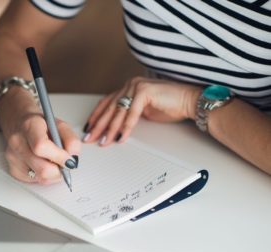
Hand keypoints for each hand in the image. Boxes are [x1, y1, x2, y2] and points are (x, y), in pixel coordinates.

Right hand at [0, 88, 80, 183]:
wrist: (19, 123)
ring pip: (40, 178)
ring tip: (53, 162)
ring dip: (53, 174)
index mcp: (30, 126)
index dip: (59, 157)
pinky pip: (35, 181)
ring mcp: (13, 157)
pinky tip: (42, 163)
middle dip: (59, 170)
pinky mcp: (13, 169)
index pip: (41, 146)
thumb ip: (71, 140)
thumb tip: (72, 159)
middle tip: (64, 163)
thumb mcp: (60, 125)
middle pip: (42, 168)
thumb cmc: (40, 124)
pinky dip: (43, 175)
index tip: (69, 160)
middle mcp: (18, 142)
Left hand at [83, 77, 201, 145]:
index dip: (96, 116)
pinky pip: (131, 113)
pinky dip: (125, 127)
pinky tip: (121, 138)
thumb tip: (114, 128)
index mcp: (129, 88)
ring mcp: (137, 86)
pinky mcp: (145, 92)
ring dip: (110, 129)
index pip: (106, 102)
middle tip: (90, 138)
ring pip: (118, 111)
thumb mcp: (143, 112)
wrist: (189, 101)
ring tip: (103, 141)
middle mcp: (130, 85)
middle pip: (109, 108)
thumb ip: (128, 114)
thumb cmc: (170, 106)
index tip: (88, 128)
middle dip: (98, 125)